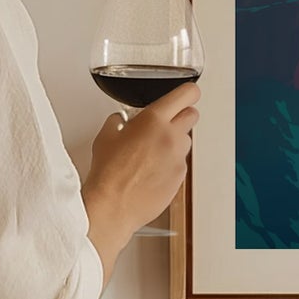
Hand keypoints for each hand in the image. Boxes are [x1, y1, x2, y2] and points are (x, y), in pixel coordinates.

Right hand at [82, 80, 199, 281]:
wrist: (113, 205)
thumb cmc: (108, 173)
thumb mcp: (106, 136)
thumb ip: (118, 121)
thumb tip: (121, 120)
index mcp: (154, 120)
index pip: (187, 94)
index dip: (188, 92)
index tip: (187, 94)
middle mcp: (171, 137)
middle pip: (192, 115)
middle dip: (181, 115)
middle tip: (166, 123)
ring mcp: (178, 158)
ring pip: (186, 141)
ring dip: (175, 141)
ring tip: (152, 152)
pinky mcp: (180, 177)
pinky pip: (181, 163)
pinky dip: (171, 163)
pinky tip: (152, 171)